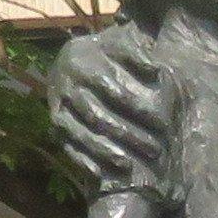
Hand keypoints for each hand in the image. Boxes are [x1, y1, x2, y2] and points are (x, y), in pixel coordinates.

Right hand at [56, 55, 172, 200]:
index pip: (114, 89)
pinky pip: (68, 146)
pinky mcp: (55, 125)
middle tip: (154, 151)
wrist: (70, 59)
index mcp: (83, 63)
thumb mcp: (119, 44)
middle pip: (99, 116)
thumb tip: (155, 69)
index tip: (162, 123)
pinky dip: (83, 160)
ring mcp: (59, 107)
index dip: (138, 107)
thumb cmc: (105, 53)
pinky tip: (101, 174)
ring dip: (106, 152)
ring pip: (83, 134)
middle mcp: (68, 86)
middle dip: (128, 135)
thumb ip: (136, 53)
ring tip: (129, 166)